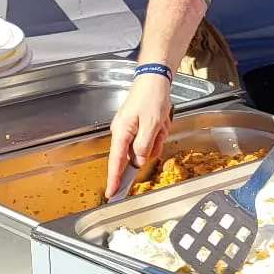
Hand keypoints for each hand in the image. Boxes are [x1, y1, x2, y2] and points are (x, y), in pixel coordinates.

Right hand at [105, 72, 174, 197]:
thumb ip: (144, 146)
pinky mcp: (138, 128)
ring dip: (157, 137)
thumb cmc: (151, 97)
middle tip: (159, 129)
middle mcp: (122, 133)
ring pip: (146, 148)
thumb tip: (138, 162)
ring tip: (161, 121)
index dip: (114, 179)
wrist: (154, 79)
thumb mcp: (151, 123)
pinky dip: (158, 133)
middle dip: (151, 145)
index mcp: (122, 132)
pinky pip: (150, 140)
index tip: (111, 193)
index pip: (116, 161)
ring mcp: (130, 130)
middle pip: (135, 155)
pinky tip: (161, 121)